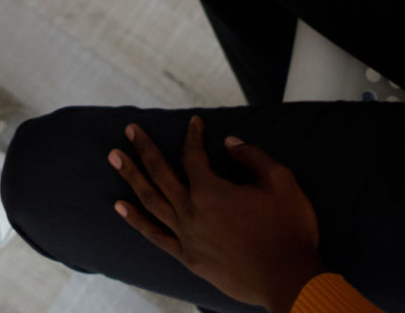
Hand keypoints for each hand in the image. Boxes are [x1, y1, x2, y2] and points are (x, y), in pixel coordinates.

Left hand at [110, 117, 326, 312]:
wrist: (291, 281)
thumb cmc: (289, 230)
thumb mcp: (281, 182)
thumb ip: (252, 156)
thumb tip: (230, 143)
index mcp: (211, 190)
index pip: (194, 155)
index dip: (194, 136)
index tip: (195, 123)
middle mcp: (192, 211)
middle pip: (160, 172)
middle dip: (143, 148)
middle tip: (128, 130)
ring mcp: (187, 236)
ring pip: (150, 200)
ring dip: (131, 176)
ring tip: (114, 157)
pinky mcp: (189, 257)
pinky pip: (155, 235)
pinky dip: (136, 220)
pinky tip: (120, 206)